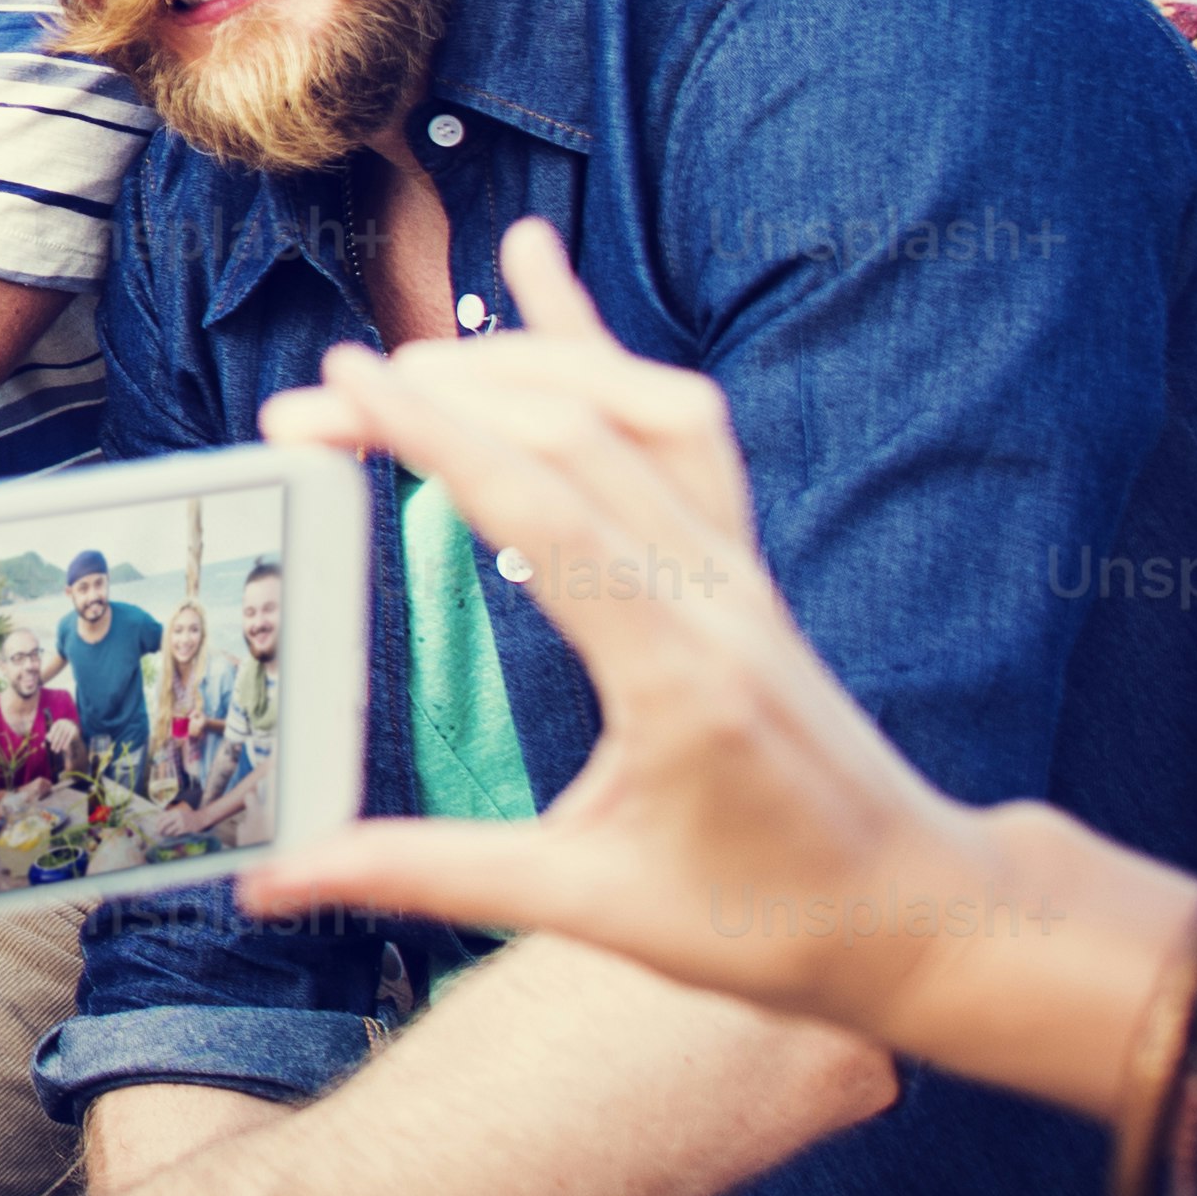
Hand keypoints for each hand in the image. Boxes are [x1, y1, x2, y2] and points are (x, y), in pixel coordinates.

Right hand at [239, 218, 1196, 1101]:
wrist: (919, 909)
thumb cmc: (771, 924)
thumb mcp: (593, 910)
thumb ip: (430, 876)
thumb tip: (277, 881)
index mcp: (677, 675)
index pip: (542, 513)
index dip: (433, 437)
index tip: (340, 387)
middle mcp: (716, 593)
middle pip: (574, 435)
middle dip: (436, 396)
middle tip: (315, 400)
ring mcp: (738, 564)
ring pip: (633, 405)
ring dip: (514, 361)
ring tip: (406, 355)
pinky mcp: (742, 556)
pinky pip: (677, 418)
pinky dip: (598, 341)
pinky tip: (538, 271)